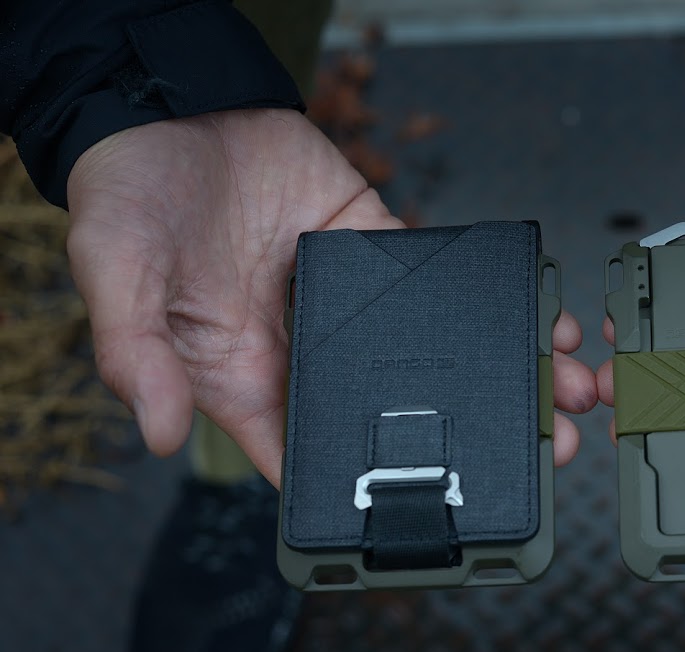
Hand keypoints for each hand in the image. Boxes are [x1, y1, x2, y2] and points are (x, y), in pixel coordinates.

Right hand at [67, 109, 595, 486]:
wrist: (174, 107)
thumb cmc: (131, 198)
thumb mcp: (116, 276)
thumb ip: (138, 353)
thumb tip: (161, 435)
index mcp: (247, 375)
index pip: (309, 453)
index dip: (365, 490)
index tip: (434, 510)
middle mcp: (311, 348)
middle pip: (400, 412)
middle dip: (475, 436)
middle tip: (543, 451)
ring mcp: (354, 302)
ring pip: (439, 353)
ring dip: (507, 372)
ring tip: (567, 391)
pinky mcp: (380, 247)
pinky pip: (445, 283)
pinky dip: (496, 301)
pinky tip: (542, 318)